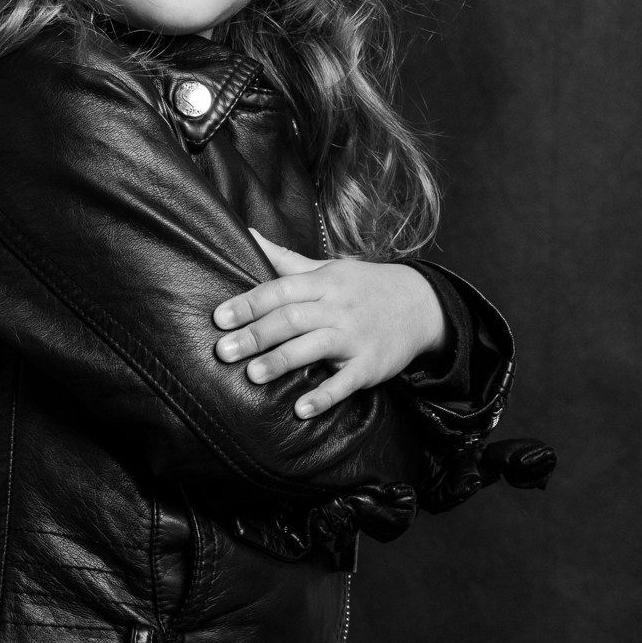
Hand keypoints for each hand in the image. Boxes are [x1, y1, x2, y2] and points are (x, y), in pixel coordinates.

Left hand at [213, 227, 447, 417]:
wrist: (421, 305)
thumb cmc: (363, 287)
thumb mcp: (328, 268)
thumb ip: (285, 259)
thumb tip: (246, 232)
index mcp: (324, 283)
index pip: (280, 290)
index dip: (249, 303)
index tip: (220, 318)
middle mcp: (338, 308)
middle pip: (292, 318)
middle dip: (256, 335)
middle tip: (223, 351)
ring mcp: (356, 337)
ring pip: (315, 346)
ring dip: (282, 361)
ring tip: (252, 375)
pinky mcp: (371, 365)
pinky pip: (345, 382)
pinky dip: (324, 396)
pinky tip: (301, 409)